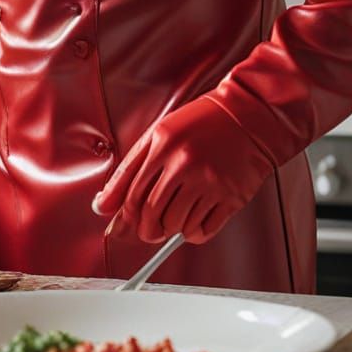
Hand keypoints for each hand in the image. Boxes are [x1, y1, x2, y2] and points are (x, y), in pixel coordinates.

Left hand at [92, 97, 273, 244]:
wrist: (250, 117)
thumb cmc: (204, 122)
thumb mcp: (161, 133)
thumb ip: (130, 168)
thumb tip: (102, 206)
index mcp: (163, 144)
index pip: (133, 194)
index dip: (125, 215)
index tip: (122, 225)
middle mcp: (185, 164)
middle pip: (152, 214)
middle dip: (146, 229)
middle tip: (149, 229)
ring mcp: (209, 181)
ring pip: (176, 226)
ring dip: (172, 229)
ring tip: (177, 215)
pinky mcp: (231, 197)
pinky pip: (202, 231)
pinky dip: (193, 234)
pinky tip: (195, 219)